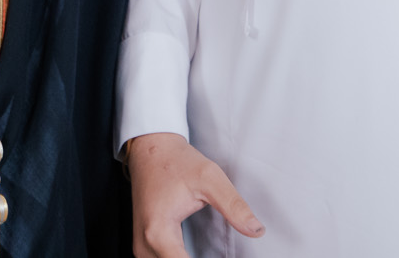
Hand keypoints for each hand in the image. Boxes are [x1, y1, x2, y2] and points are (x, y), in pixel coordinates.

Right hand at [127, 132, 263, 256]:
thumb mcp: (209, 178)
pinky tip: (193, 256)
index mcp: (159, 231)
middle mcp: (145, 244)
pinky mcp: (144, 246)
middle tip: (221, 253)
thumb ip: (233, 206)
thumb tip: (256, 230)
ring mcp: (141, 247)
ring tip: (210, 255)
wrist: (150, 151)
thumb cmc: (176, 162)